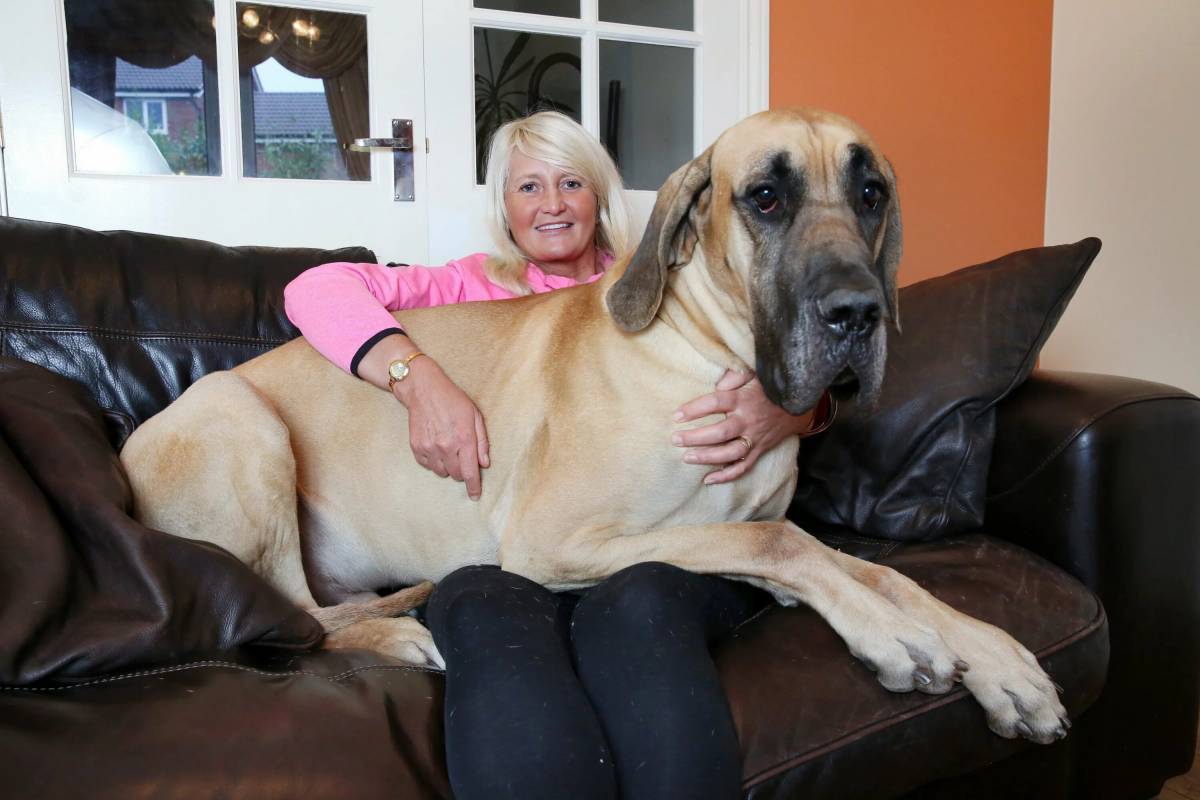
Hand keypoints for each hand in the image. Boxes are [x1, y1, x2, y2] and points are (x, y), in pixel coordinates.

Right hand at [392, 357, 489, 499]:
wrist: (423, 390)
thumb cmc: (453, 400)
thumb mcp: (475, 416)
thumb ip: (481, 442)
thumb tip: (484, 464)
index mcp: (463, 439)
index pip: (470, 472)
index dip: (474, 487)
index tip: (475, 496)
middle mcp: (446, 446)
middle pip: (457, 475)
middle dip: (463, 470)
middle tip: (462, 454)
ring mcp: (429, 448)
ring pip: (442, 472)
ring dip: (448, 466)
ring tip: (448, 448)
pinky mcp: (417, 448)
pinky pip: (428, 466)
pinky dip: (435, 461)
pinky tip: (436, 446)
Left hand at [671, 369, 813, 484]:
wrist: (799, 406)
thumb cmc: (769, 388)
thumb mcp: (754, 374)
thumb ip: (735, 376)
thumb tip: (717, 384)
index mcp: (744, 399)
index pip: (716, 403)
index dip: (695, 409)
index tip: (676, 415)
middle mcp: (748, 420)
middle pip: (720, 432)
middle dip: (696, 438)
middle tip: (675, 439)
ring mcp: (755, 438)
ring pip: (730, 453)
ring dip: (707, 457)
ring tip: (687, 458)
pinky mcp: (760, 450)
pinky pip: (743, 467)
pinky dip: (726, 476)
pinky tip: (708, 479)